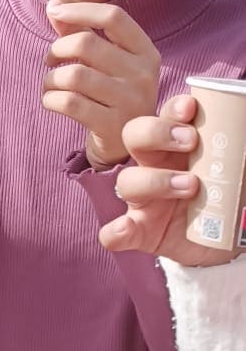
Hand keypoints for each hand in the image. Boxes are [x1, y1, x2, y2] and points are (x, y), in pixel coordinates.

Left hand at [44, 3, 159, 168]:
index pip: (114, 16)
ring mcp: (130, 102)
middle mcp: (143, 74)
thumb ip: (82, 31)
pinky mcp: (112, 126)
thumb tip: (54, 4)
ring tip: (50, 84)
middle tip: (50, 60)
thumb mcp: (108, 62)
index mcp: (146, 52)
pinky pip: (68, 103)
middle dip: (56, 48)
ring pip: (73, 74)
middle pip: (85, 43)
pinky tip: (51, 100)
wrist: (129, 145)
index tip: (57, 12)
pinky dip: (50, 98)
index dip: (80, 9)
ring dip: (50, 78)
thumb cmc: (113, 94)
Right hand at [98, 94, 225, 265]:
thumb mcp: (237, 169)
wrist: (223, 241)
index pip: (166, 116)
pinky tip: (125, 228)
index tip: (190, 108)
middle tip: (190, 141)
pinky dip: (116, 231)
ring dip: (154, 180)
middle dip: (157, 132)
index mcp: (178, 146)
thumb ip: (240, 150)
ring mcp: (145, 200)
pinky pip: (117, 231)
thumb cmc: (228, 196)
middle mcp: (156, 166)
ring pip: (127, 181)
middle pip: (135, 136)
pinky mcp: (141, 232)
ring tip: (190, 186)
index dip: (173, 109)